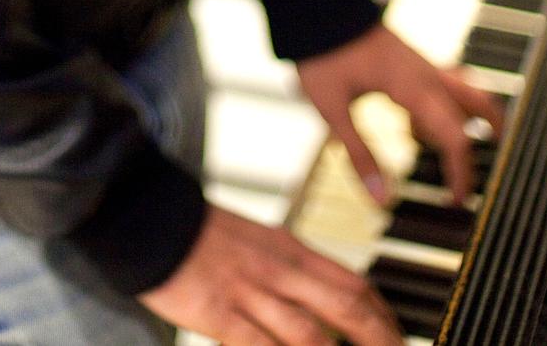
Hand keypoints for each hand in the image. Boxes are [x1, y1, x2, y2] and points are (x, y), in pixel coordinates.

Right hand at [140, 204, 401, 345]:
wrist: (150, 214)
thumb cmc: (200, 235)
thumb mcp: (257, 243)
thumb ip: (289, 272)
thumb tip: (320, 304)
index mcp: (290, 248)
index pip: (354, 283)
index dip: (385, 317)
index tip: (397, 337)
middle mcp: (280, 270)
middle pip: (347, 309)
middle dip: (381, 341)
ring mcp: (252, 293)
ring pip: (313, 336)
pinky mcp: (221, 314)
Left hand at [297, 23, 504, 206]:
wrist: (317, 3)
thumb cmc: (323, 54)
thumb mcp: (333, 110)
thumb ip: (358, 154)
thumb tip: (382, 200)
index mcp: (413, 87)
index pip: (455, 136)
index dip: (461, 173)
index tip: (457, 202)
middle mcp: (424, 73)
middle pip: (473, 110)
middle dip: (477, 147)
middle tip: (468, 182)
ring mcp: (418, 62)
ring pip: (464, 90)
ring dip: (470, 119)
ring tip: (453, 152)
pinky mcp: (407, 57)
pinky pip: (441, 83)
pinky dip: (442, 108)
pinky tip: (413, 127)